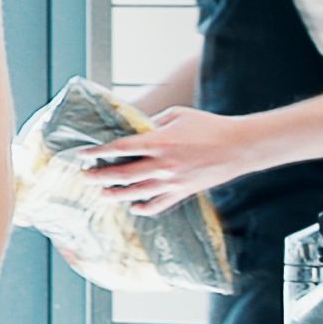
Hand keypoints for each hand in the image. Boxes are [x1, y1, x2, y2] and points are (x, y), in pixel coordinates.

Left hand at [79, 105, 266, 212]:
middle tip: (84, 177)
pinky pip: (158, 205)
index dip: (98, 152)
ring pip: (136, 193)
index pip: (119, 148)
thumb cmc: (210, 126)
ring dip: (115, 194)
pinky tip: (133, 206)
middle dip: (98, 176)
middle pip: (121, 174)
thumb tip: (135, 130)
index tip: (82, 155)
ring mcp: (172, 182)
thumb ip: (153, 123)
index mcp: (159, 141)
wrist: (240, 146)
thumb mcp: (178, 115)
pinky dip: (143, 208)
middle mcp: (162, 164)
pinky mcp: (183, 192)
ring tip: (101, 193)